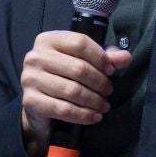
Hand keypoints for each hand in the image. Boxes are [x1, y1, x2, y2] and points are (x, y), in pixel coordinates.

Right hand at [20, 31, 130, 156]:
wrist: (38, 103)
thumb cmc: (63, 76)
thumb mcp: (83, 61)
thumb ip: (105, 57)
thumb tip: (125, 58)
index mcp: (48, 40)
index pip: (80, 43)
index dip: (100, 57)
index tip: (111, 70)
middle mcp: (36, 56)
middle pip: (78, 68)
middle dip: (99, 82)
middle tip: (108, 91)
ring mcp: (30, 78)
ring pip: (72, 90)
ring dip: (93, 100)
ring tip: (104, 105)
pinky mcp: (30, 100)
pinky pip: (63, 109)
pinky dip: (83, 115)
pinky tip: (94, 116)